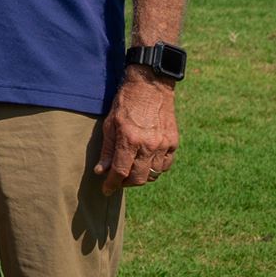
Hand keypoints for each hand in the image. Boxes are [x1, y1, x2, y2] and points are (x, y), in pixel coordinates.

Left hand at [95, 74, 178, 192]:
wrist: (150, 86)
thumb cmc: (125, 102)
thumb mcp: (109, 123)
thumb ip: (107, 150)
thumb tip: (101, 171)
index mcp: (129, 140)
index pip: (120, 172)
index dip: (112, 184)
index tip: (106, 190)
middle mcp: (149, 145)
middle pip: (139, 178)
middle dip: (126, 183)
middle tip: (118, 180)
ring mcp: (164, 145)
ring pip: (153, 174)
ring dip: (141, 177)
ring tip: (131, 170)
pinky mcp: (173, 142)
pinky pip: (165, 165)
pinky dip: (155, 169)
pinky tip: (146, 163)